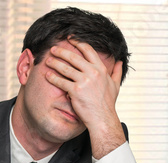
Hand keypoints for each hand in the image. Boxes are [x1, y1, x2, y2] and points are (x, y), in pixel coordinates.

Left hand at [45, 39, 125, 158]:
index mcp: (101, 69)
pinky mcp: (75, 91)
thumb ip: (117, 72)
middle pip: (74, 57)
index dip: (78, 42)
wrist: (102, 118)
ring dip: (55, 63)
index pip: (88, 50)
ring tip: (48, 60)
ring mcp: (84, 81)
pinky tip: (47, 75)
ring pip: (65, 68)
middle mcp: (93, 73)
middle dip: (62, 52)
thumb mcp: (115, 85)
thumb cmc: (108, 104)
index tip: (70, 38)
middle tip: (53, 49)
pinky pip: (61, 82)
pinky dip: (53, 78)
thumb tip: (120, 62)